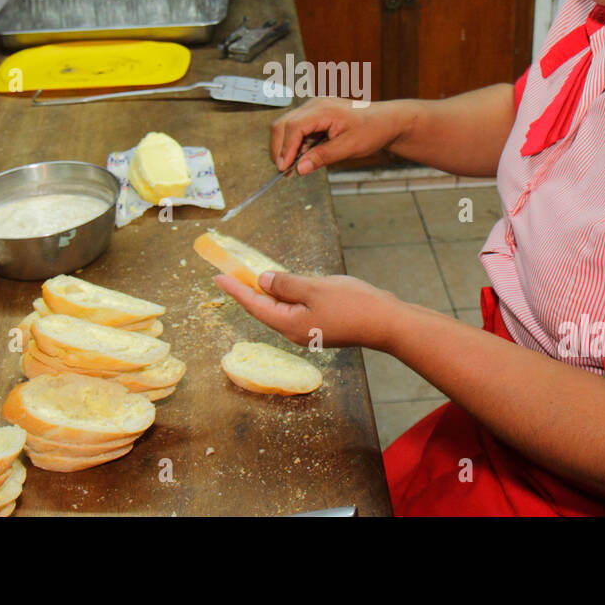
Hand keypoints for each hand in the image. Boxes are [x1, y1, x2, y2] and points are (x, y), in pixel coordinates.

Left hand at [214, 270, 402, 350]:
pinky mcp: (321, 325)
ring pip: (281, 309)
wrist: (387, 323)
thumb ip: (286, 284)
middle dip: (248, 290)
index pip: (254, 304)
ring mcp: (309, 330)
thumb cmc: (353, 305)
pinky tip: (287, 285)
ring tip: (254, 276)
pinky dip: (287, 296)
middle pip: (264, 308)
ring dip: (269, 292)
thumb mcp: (314, 288)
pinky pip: (296, 309)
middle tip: (231, 273)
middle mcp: (295, 331)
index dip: (235, 289)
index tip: (217, 277)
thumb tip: (263, 281)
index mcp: (289, 324)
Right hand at [270, 96, 409, 173]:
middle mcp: (314, 105)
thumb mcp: (349, 147)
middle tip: (285, 171)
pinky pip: (297, 129)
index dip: (285, 149)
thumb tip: (299, 169)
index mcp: (323, 109)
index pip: (293, 127)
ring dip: (286, 147)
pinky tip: (304, 157)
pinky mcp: (315, 115)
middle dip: (280, 149)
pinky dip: (295, 144)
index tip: (285, 169)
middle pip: (283, 124)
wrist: (386, 121)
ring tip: (294, 167)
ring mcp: (313, 108)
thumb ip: (323, 157)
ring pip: (286, 126)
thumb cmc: (372, 130)